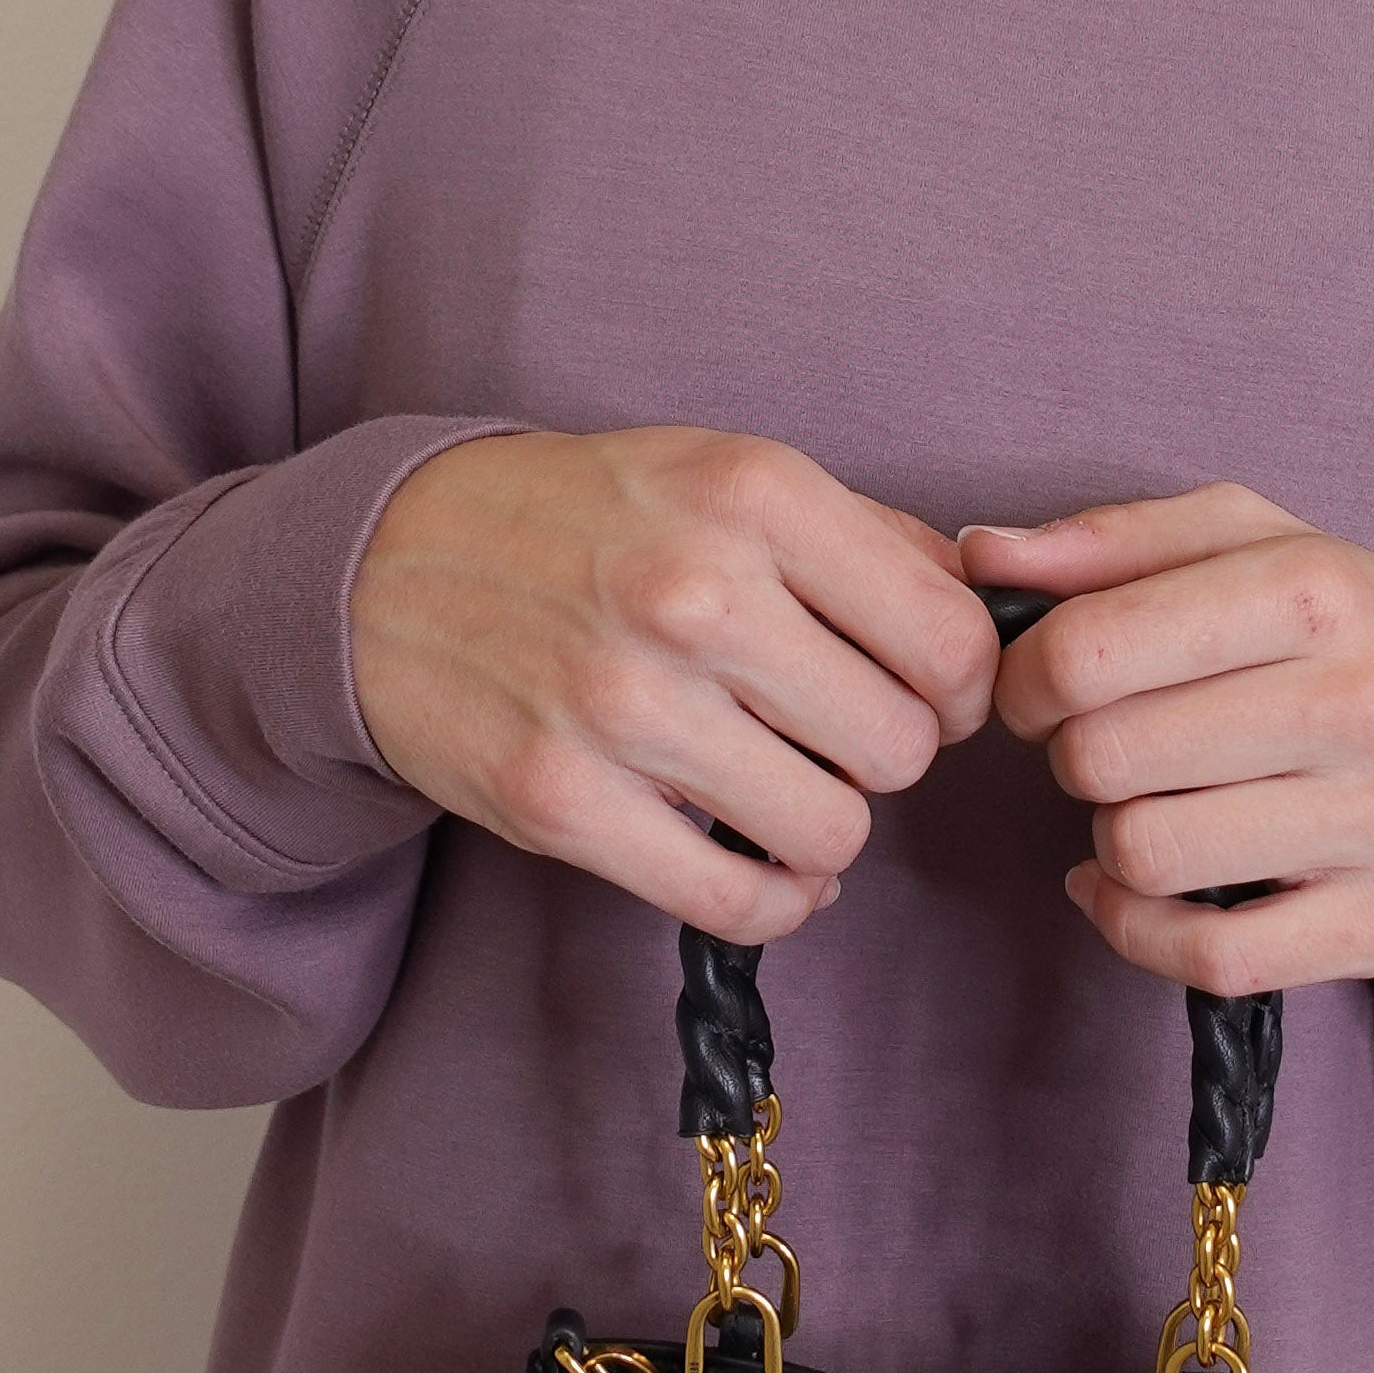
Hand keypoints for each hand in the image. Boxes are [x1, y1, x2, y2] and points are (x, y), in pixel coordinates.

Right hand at [352, 427, 999, 943]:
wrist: (383, 565)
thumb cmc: (582, 520)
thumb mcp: (724, 472)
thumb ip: (866, 537)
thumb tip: (990, 608)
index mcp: (755, 494)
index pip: (949, 636)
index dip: (960, 685)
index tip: (926, 692)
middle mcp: (695, 593)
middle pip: (899, 744)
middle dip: (887, 755)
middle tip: (837, 737)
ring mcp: (623, 704)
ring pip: (831, 830)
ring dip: (826, 825)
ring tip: (785, 789)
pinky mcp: (563, 802)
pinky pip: (737, 900)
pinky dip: (773, 900)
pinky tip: (761, 865)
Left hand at [955, 483, 1373, 993]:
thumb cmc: (1351, 635)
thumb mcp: (1256, 544)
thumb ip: (1114, 542)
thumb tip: (980, 554)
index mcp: (1316, 590)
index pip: (1088, 649)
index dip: (1026, 676)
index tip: (1041, 688)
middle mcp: (1364, 701)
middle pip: (1105, 757)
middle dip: (1076, 754)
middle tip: (1108, 745)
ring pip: (1147, 854)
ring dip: (1115, 838)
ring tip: (1151, 806)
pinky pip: (1208, 957)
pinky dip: (1139, 929)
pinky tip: (1140, 891)